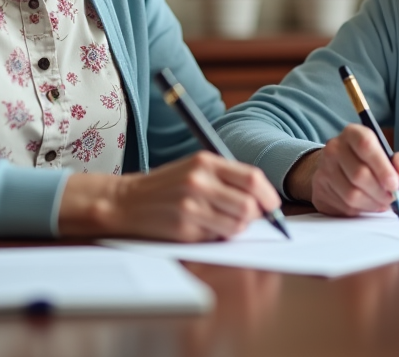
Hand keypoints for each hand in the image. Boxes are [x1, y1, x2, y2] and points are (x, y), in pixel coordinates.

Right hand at [59, 152, 281, 241]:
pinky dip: (215, 236)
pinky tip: (200, 228)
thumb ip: (227, 178)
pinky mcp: (184, 228)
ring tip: (220, 222)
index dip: (268, 195)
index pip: (252, 178)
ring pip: (236, 226)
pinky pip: (216, 238)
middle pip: (249, 206)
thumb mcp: (195, 169)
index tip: (272, 206)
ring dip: (235, 228)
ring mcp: (191, 206)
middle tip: (248, 218)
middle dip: (255, 217)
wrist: (126, 201)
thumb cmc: (166, 186)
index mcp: (205, 162)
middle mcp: (199, 182)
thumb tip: (262, 200)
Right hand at [285, 124, 398, 216]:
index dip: (383, 167)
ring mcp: (323, 168)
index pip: (365, 146)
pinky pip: (343, 206)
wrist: (338, 168)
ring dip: (372, 204)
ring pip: (351, 194)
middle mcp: (334, 148)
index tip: (395, 184)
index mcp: (352, 133)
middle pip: (359, 174)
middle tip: (392, 198)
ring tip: (382, 203)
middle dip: (380, 192)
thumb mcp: (389, 156)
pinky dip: (360, 210)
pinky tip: (367, 205)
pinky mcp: (319, 189)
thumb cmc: (369, 161)